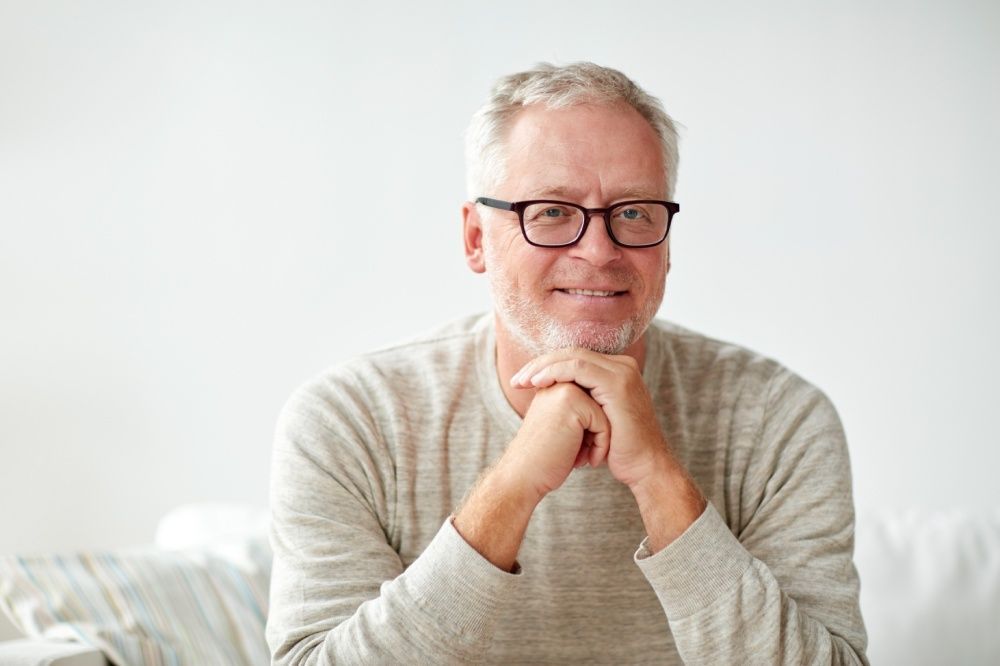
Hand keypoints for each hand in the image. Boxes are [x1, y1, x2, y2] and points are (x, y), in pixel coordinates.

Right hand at [452, 381, 609, 570]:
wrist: (520, 481)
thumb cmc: (540, 466)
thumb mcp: (560, 433)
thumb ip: (575, 414)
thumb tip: (601, 413)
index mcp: (553, 387)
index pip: (594, 403)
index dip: (591, 431)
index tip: (573, 453)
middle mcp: (556, 383)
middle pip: (602, 408)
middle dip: (597, 435)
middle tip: (578, 458)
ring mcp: (563, 390)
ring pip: (606, 414)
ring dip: (599, 441)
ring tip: (579, 460)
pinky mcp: (572, 404)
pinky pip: (605, 422)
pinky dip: (600, 446)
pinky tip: (582, 462)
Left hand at [510, 348, 668, 488]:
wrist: (644, 468)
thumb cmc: (618, 450)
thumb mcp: (597, 419)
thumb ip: (582, 401)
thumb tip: (553, 395)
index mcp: (617, 371)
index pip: (575, 357)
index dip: (546, 365)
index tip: (523, 381)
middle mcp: (622, 366)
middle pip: (572, 352)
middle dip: (540, 364)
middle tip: (517, 380)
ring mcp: (622, 372)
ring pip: (573, 356)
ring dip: (543, 367)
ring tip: (522, 381)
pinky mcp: (617, 384)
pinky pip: (579, 368)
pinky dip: (555, 372)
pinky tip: (538, 383)